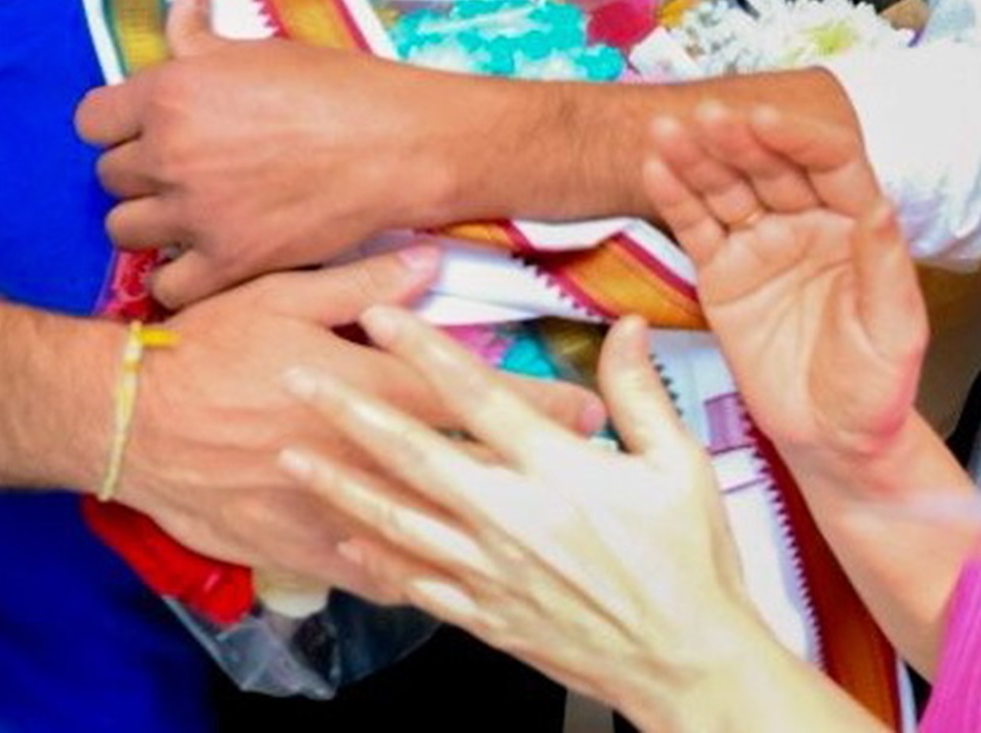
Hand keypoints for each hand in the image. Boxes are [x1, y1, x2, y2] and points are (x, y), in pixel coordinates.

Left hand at [81, 0, 441, 307]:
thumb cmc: (336, 87)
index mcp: (171, 93)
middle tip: (180, 171)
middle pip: (109, 176)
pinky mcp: (228, 263)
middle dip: (140, 173)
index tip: (142, 129)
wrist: (396, 145)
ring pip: (125, 230)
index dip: (115, 124)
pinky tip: (200, 259)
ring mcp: (196, 214)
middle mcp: (171, 154)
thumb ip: (201, 40)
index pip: (90, 120)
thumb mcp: (259, 50)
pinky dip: (177, 278)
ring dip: (151, 223)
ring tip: (187, 215)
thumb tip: (183, 3)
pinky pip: (166, 286)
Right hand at [113, 250, 602, 594]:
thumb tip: (427, 260)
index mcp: (360, 383)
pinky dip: (414, 580)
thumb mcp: (280, 294)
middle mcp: (356, 452)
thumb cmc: (203, 348)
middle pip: (465, 468)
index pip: (468, 396)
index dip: (536, 403)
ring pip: (425, 531)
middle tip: (594, 475)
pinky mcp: (296, 549)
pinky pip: (368, 573)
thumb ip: (361, 280)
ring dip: (486, 531)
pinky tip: (453, 584)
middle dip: (536, 474)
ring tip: (542, 533)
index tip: (591, 407)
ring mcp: (328, 508)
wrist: (125, 420)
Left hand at [281, 307, 774, 712]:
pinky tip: (344, 541)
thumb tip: (624, 328)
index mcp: (556, 471)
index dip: (423, 350)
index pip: (475, 396)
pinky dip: (376, 561)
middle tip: (295, 379)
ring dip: (339, 485)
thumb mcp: (681, 465)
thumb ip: (640, 392)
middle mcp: (510, 517)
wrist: (686, 664)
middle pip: (412, 454)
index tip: (382, 316)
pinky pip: (416, 582)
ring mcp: (491, 570)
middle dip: (348, 412)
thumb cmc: (690, 564)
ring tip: (291, 457)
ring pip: (397, 520)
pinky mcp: (487, 615)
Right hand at [643, 103, 924, 478]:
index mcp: (854, 226)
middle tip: (707, 119)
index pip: (828, 163)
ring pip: (727, 189)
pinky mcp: (724, 275)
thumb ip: (884, 267)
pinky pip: (698, 229)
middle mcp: (806, 224)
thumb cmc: (876, 388)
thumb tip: (880, 207)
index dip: (797, 137)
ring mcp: (761, 247)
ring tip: (667, 132)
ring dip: (698, 158)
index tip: (765, 119)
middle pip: (770, 167)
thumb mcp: (895, 331)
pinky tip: (657, 169)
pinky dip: (675, 199)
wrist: (833, 440)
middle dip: (738, 140)